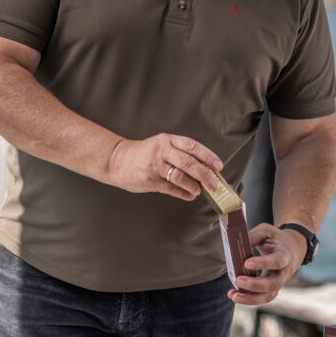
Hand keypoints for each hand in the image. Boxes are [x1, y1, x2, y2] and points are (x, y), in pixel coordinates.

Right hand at [107, 134, 223, 200]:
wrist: (117, 160)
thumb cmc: (143, 154)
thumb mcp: (161, 146)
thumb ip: (180, 155)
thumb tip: (203, 169)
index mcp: (167, 140)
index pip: (192, 146)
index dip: (207, 156)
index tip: (218, 166)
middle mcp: (161, 151)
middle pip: (188, 162)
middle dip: (204, 175)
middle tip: (214, 184)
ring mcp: (155, 166)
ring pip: (180, 176)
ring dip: (193, 186)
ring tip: (200, 191)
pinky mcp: (149, 180)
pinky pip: (170, 188)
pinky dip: (183, 193)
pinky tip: (189, 195)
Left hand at [227, 223, 307, 304]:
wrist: (293, 249)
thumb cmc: (277, 239)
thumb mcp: (267, 231)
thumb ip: (253, 236)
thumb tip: (236, 246)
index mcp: (285, 255)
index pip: (276, 262)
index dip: (263, 263)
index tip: (247, 263)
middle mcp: (284, 272)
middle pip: (273, 284)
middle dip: (254, 285)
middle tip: (237, 281)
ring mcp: (279, 282)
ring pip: (268, 296)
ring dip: (250, 298)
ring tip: (234, 295)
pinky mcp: (273, 289)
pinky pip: (263, 298)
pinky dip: (249, 299)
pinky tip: (235, 295)